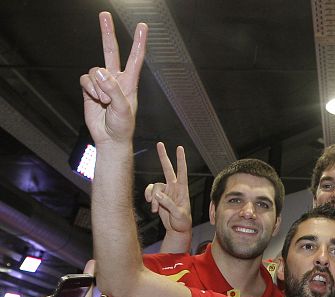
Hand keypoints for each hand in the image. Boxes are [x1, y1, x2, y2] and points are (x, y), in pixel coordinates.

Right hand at [80, 12, 147, 145]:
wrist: (109, 138)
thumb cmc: (122, 126)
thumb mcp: (123, 110)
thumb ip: (114, 90)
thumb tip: (101, 73)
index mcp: (130, 82)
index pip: (135, 58)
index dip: (139, 42)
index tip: (143, 26)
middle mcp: (116, 79)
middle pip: (111, 51)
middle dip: (107, 33)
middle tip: (104, 14)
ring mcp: (102, 83)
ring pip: (94, 71)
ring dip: (98, 87)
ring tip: (105, 102)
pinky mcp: (90, 89)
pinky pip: (85, 80)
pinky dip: (90, 90)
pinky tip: (96, 100)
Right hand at [144, 143, 190, 233]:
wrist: (177, 229)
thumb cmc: (182, 222)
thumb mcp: (178, 214)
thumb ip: (168, 203)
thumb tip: (157, 194)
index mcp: (183, 189)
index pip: (182, 171)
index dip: (181, 160)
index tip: (180, 148)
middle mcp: (174, 187)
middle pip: (167, 169)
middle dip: (163, 157)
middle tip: (160, 144)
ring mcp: (166, 191)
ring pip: (155, 186)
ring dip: (153, 197)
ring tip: (155, 208)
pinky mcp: (159, 197)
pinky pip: (151, 193)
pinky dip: (150, 199)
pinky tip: (153, 208)